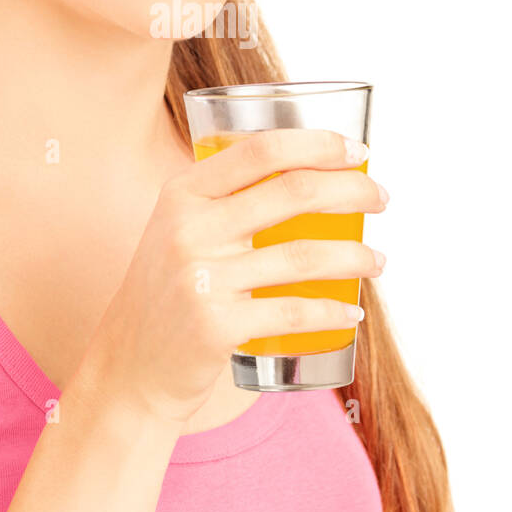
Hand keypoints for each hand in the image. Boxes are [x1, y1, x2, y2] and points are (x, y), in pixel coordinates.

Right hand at [84, 128, 387, 427]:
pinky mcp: (215, 326)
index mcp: (183, 193)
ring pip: (304, 255)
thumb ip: (225, 200)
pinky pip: (294, 312)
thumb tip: (312, 172)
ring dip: (356, 255)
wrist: (130, 367)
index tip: (358, 151)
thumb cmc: (170, 293)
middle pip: (293, 192)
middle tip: (381, 198)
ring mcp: (200, 278)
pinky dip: (334, 310)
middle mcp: (188, 228)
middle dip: (353, 190)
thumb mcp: (180, 230)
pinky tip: (351, 311)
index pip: (260, 149)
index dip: (319, 143)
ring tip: (378, 260)